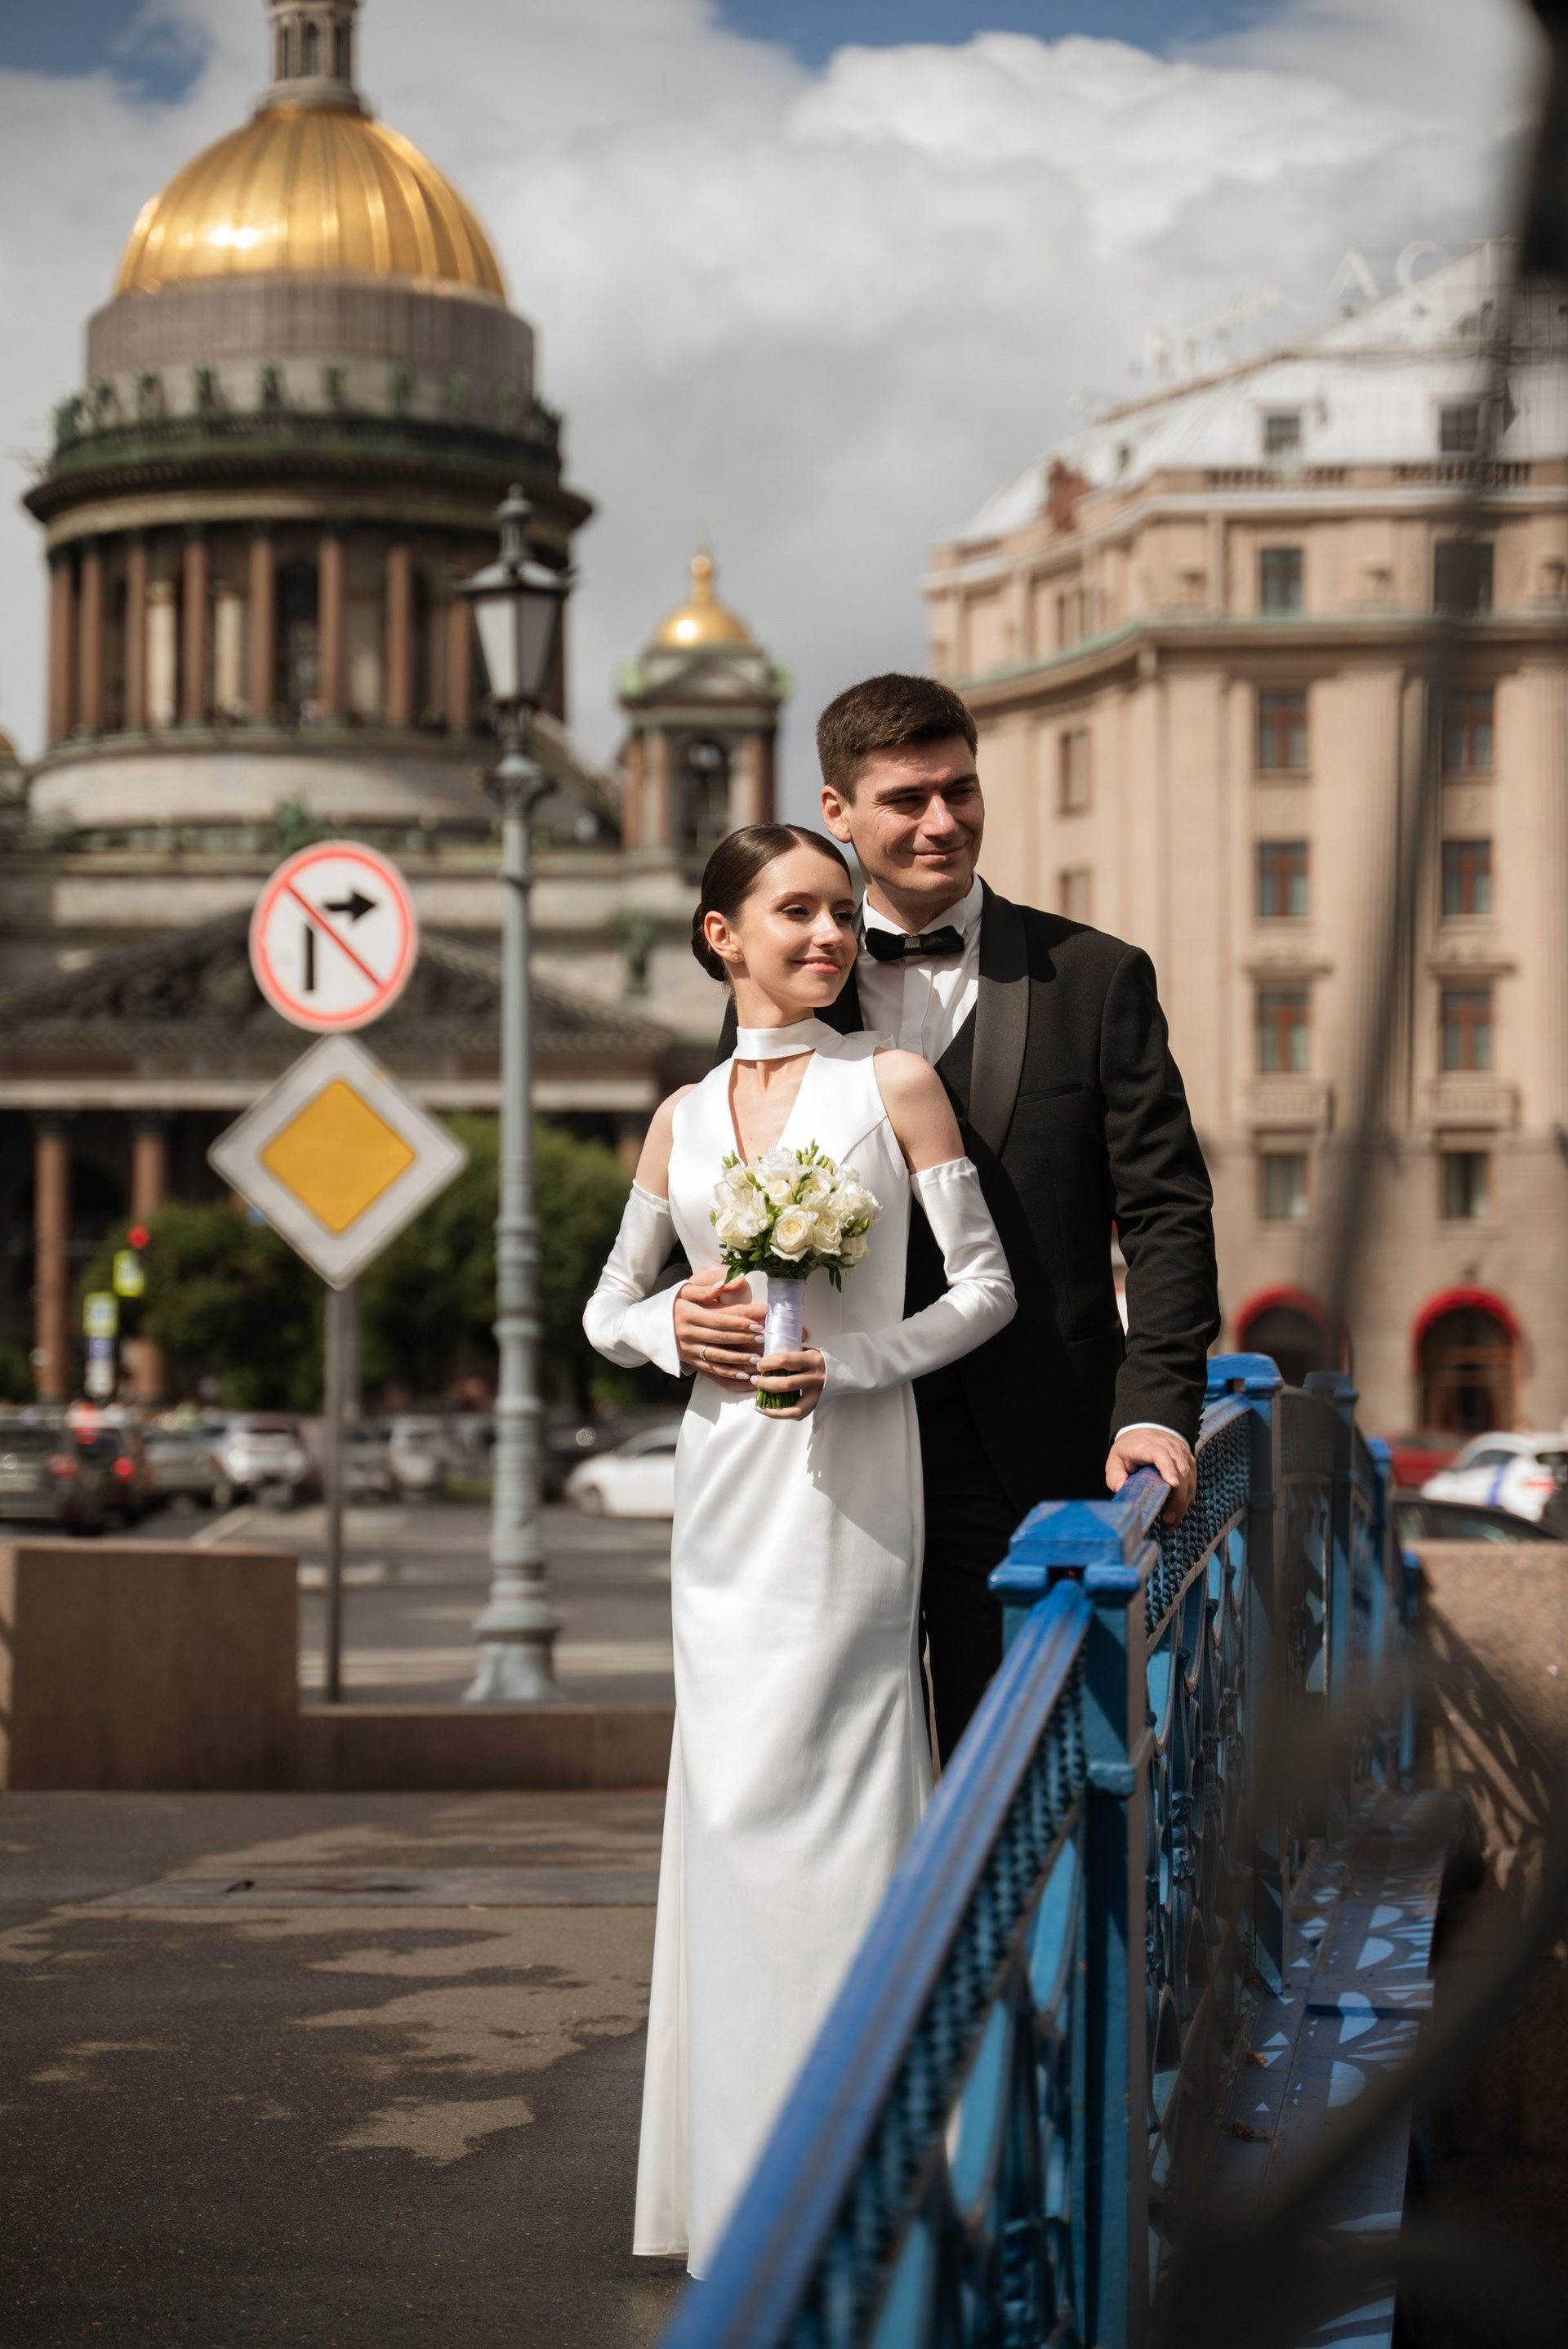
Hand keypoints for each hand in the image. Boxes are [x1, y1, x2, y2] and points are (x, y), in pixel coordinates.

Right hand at [673, 1272, 762, 1389]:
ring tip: (759, 1359)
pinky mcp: (690, 1362)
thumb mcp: (685, 1289)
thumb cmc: (675, 1302)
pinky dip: (728, 1375)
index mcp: (688, 1314)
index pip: (721, 1317)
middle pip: (722, 1337)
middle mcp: (687, 1334)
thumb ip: (705, 1286)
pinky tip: (744, 1375)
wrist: (651, 1323)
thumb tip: (724, 1284)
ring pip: (717, 1357)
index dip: (742, 1319)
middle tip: (765, 1337)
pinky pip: (711, 1371)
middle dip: (746, 1338)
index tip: (762, 1319)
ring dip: (740, 1359)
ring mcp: (688, 1350)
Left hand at [753, 1348, 826, 1420]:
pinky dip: (782, 1415)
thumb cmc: (818, 1360)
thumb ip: (789, 1356)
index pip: (785, 1360)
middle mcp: (816, 1377)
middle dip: (766, 1383)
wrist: (843, 1369)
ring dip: (773, 1407)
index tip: (759, 1364)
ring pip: (794, 1406)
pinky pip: (798, 1414)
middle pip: (786, 1384)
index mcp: (812, 1359)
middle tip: (755, 1381)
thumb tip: (763, 1360)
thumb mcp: (806, 1351)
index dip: (768, 1363)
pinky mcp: (817, 1404)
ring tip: (761, 1404)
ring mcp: (818, 1394)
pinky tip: (770, 1411)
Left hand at [1105, 1427, 1195, 1526]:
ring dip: (1182, 1504)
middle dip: (1177, 1498)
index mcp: (1149, 1445)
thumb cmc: (1131, 1449)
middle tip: (1168, 1518)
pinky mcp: (1190, 1464)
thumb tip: (1121, 1489)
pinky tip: (1177, 1515)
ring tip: (1171, 1523)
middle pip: (1180, 1471)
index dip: (1168, 1469)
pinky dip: (1186, 1501)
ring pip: (1189, 1480)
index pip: (1162, 1455)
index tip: (1173, 1484)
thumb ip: (1115, 1475)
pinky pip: (1192, 1484)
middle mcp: (1171, 1449)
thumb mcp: (1116, 1458)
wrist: (1148, 1432)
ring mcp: (1183, 1456)